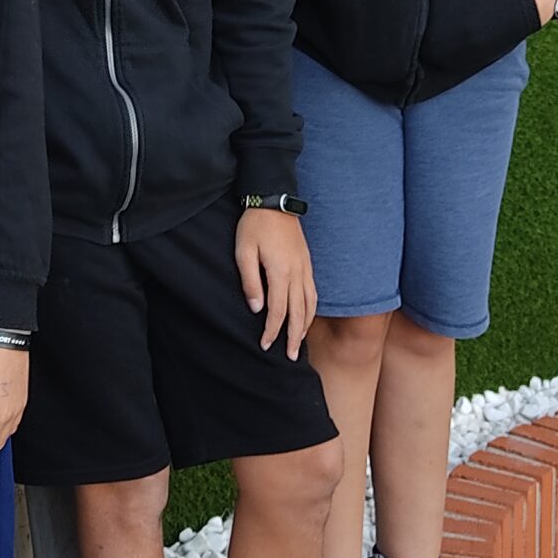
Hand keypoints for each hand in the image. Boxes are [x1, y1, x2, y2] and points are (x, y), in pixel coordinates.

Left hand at [235, 208, 316, 358]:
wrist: (274, 200)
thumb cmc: (254, 226)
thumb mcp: (243, 251)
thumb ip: (251, 281)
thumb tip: (257, 309)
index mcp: (281, 271)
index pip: (277, 310)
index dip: (272, 331)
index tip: (265, 346)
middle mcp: (297, 273)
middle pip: (298, 312)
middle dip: (293, 337)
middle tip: (290, 357)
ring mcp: (305, 268)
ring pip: (309, 304)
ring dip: (304, 326)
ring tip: (298, 343)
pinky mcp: (307, 263)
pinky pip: (313, 293)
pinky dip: (311, 310)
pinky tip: (305, 317)